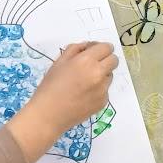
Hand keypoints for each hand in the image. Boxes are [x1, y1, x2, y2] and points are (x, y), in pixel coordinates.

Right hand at [7, 42, 117, 161]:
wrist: (48, 115)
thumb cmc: (50, 86)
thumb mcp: (59, 61)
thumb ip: (76, 49)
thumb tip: (89, 46)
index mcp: (87, 61)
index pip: (107, 47)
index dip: (101, 48)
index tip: (94, 52)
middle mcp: (99, 73)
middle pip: (114, 60)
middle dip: (106, 59)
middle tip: (93, 65)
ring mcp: (103, 89)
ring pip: (110, 75)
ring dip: (102, 74)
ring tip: (84, 82)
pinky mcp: (103, 102)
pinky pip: (105, 90)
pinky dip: (98, 89)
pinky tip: (83, 95)